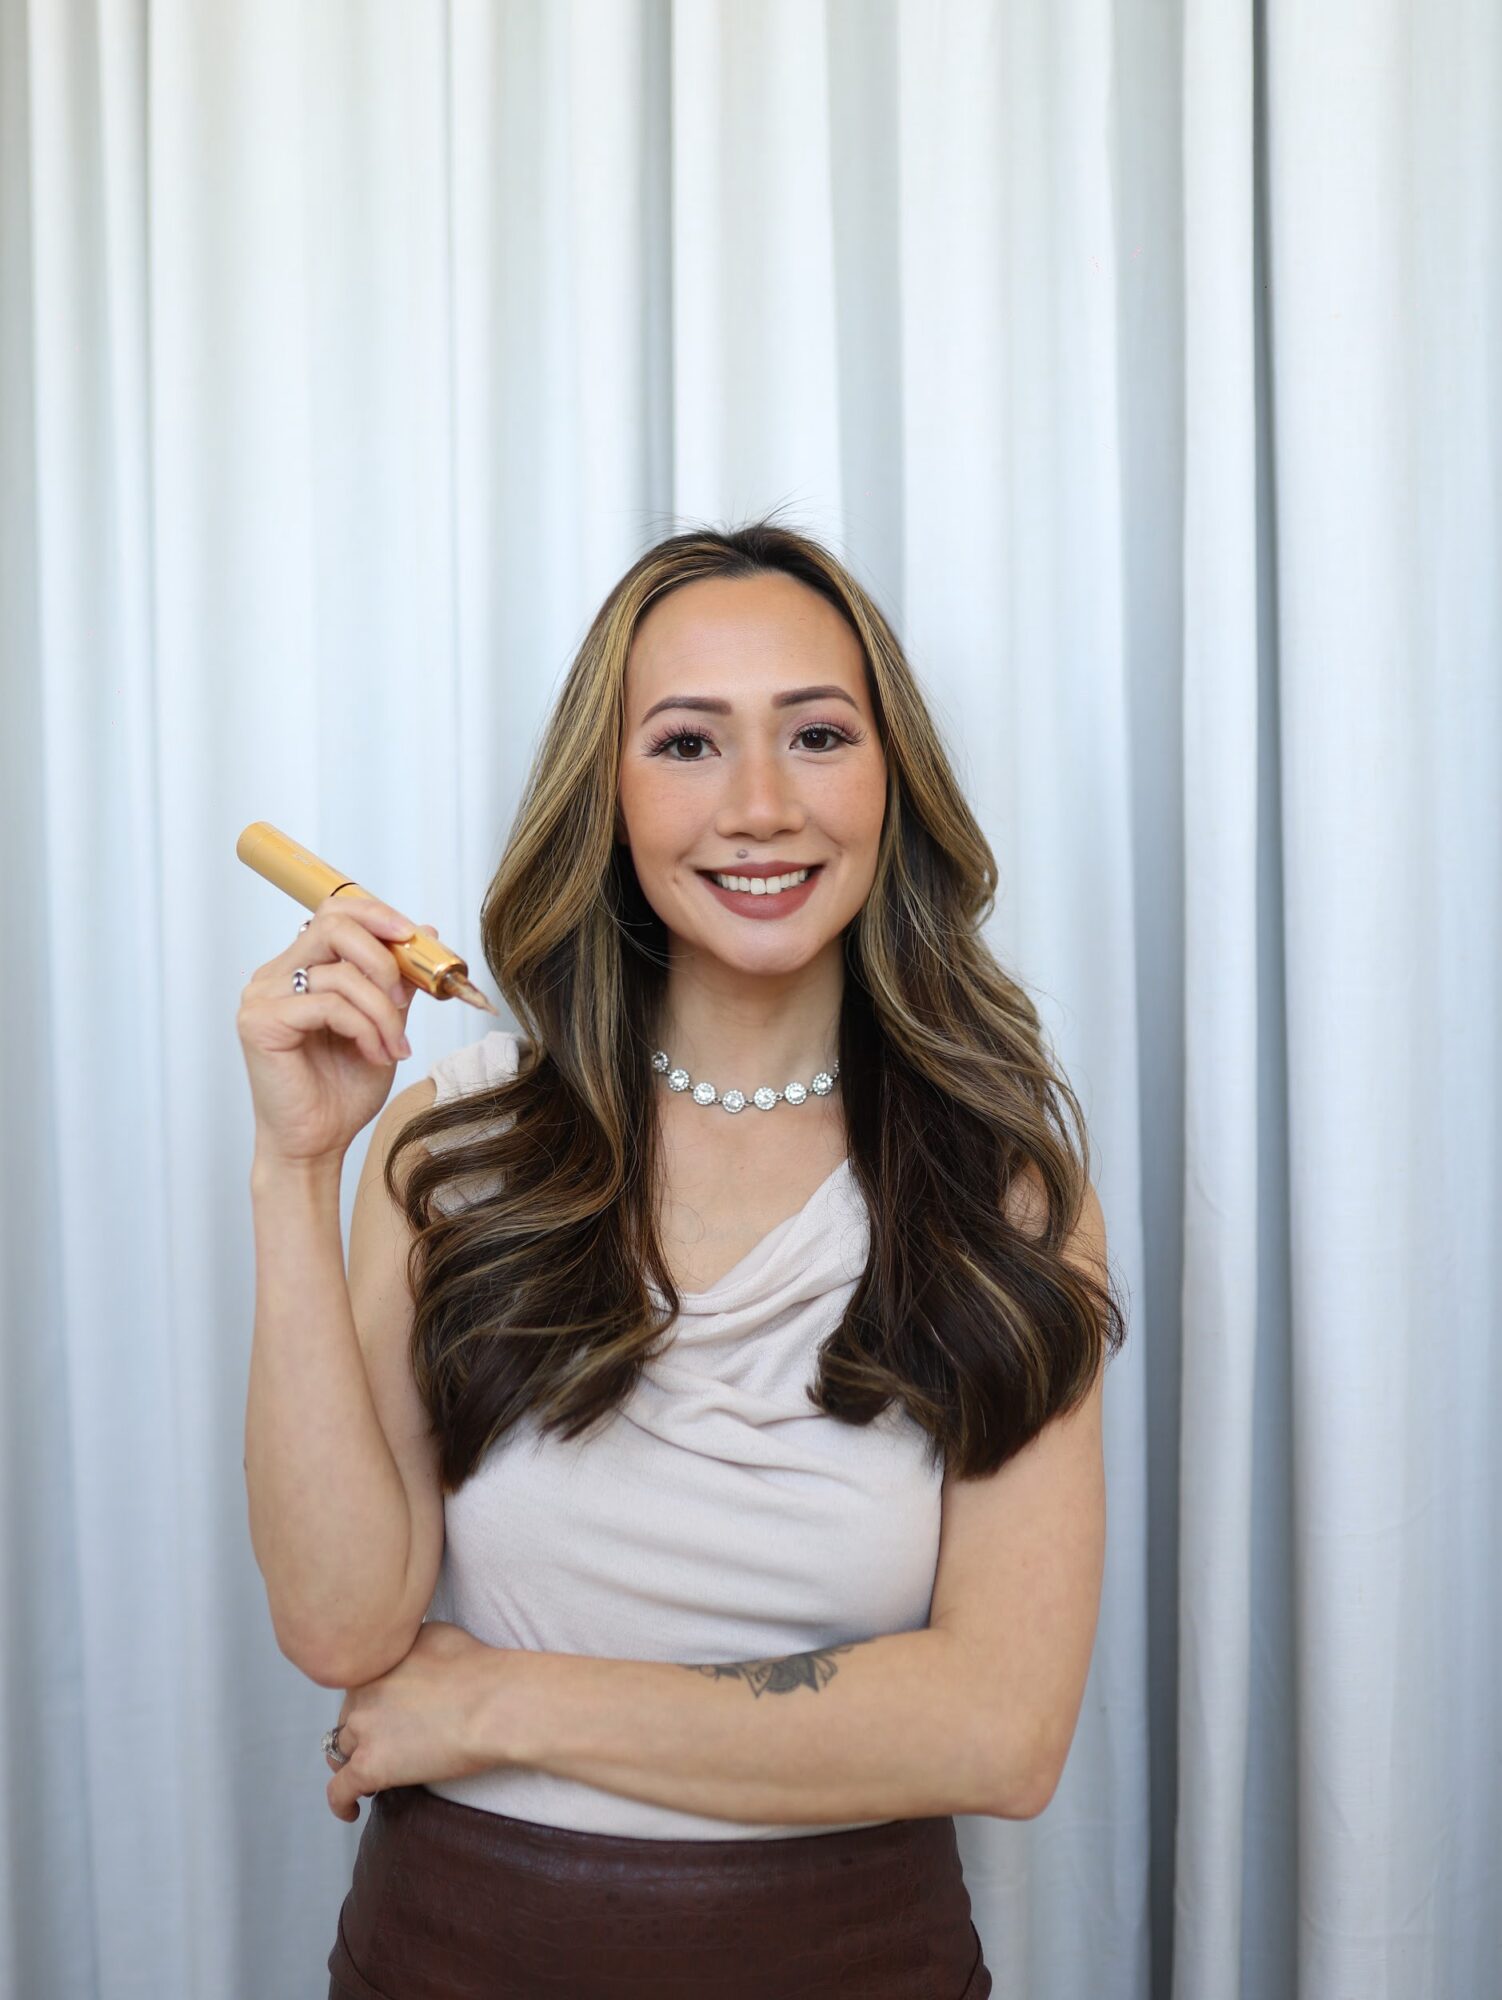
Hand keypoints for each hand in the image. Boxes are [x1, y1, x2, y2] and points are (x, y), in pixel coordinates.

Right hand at [238, 894, 441, 1166]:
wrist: (315, 1145)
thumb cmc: (342, 1090)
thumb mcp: (384, 1024)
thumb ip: (397, 981)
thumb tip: (428, 931)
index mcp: (299, 969)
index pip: (333, 912)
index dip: (376, 915)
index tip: (414, 937)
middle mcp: (273, 976)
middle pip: (333, 925)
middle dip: (383, 958)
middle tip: (405, 998)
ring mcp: (262, 997)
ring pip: (339, 971)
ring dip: (382, 1011)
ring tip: (395, 1047)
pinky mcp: (260, 1023)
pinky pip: (328, 1004)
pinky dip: (364, 1028)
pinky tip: (375, 1054)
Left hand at [323, 1620, 507, 1822]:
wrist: (494, 1703)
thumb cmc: (480, 1669)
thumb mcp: (437, 1634)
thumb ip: (409, 1645)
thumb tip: (407, 1656)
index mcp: (378, 1660)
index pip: (360, 1685)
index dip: (373, 1703)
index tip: (385, 1715)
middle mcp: (362, 1690)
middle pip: (349, 1715)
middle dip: (363, 1730)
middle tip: (383, 1745)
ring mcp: (363, 1728)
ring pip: (340, 1750)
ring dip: (352, 1761)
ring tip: (369, 1775)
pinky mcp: (369, 1766)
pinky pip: (339, 1790)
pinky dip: (341, 1802)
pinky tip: (352, 1809)